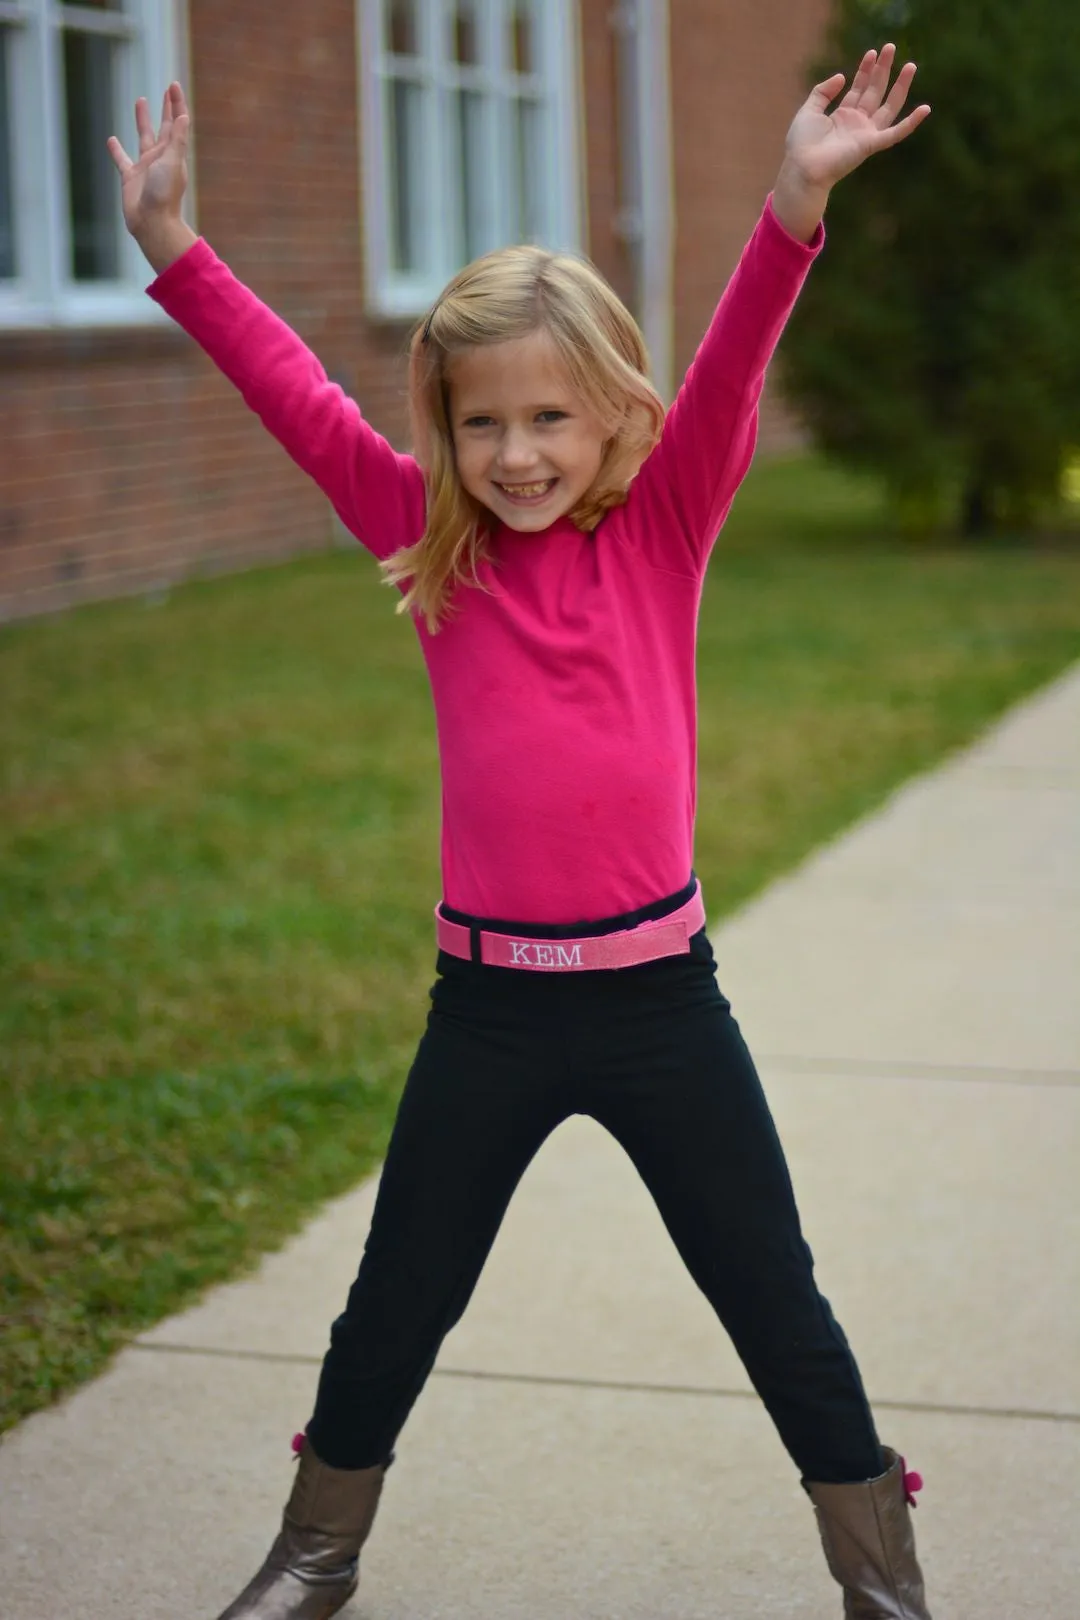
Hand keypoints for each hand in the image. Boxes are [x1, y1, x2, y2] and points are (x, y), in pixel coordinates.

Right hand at [107, 82, 195, 268]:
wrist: (152, 224)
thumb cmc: (164, 195)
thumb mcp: (172, 163)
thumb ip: (177, 140)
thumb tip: (184, 116)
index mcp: (173, 153)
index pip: (177, 122)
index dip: (176, 103)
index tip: (173, 84)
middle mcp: (160, 157)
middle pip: (164, 126)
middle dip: (166, 107)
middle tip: (167, 89)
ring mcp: (145, 167)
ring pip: (143, 136)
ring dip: (142, 119)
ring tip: (140, 100)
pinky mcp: (130, 177)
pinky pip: (122, 159)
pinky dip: (116, 150)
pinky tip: (111, 139)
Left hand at [786, 44, 929, 189]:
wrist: (802, 167)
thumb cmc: (802, 143)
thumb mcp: (809, 110)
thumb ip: (823, 92)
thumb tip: (842, 76)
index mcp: (843, 115)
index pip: (859, 88)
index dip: (865, 70)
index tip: (872, 52)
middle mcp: (857, 123)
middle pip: (875, 91)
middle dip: (883, 69)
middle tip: (890, 47)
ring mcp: (866, 133)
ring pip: (889, 106)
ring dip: (901, 87)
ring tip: (911, 66)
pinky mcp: (871, 144)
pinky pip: (896, 133)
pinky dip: (911, 123)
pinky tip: (925, 109)